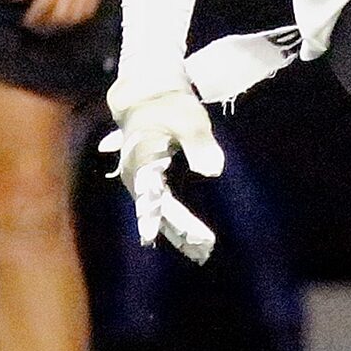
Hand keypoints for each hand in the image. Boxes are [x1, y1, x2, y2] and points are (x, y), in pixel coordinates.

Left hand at [14, 0, 112, 32]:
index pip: (45, 2)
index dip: (34, 16)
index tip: (26, 20)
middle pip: (62, 13)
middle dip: (47, 24)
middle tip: (36, 26)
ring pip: (78, 15)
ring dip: (63, 25)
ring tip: (50, 25)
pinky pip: (91, 9)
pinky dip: (79, 18)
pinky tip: (68, 17)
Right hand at [98, 85, 222, 262]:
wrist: (147, 97)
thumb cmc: (170, 106)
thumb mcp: (189, 119)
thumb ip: (200, 144)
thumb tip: (213, 170)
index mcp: (142, 161)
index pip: (152, 195)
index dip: (160, 217)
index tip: (166, 236)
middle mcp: (136, 177)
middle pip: (159, 210)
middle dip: (181, 231)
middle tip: (204, 249)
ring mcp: (140, 183)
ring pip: (160, 214)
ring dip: (180, 233)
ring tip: (202, 253)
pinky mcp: (148, 184)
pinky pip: (162, 209)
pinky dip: (177, 225)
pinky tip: (193, 241)